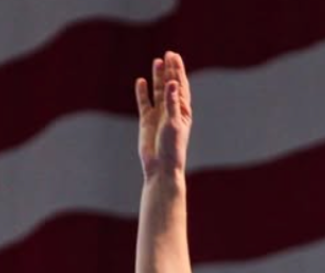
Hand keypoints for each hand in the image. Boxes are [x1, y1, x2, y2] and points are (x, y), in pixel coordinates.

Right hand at [135, 51, 191, 178]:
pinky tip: (141, 81)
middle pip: (170, 85)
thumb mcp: (174, 124)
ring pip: (158, 92)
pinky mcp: (146, 121)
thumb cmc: (172, 148)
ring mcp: (159, 115)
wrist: (161, 167)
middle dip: (170, 70)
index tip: (175, 57)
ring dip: (158, 77)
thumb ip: (171, 103)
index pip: (180, 86)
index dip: (178, 71)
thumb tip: (172, 83)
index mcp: (183, 111)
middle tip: (169, 53)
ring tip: (157, 61)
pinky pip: (144, 103)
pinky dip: (143, 93)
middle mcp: (171, 111)